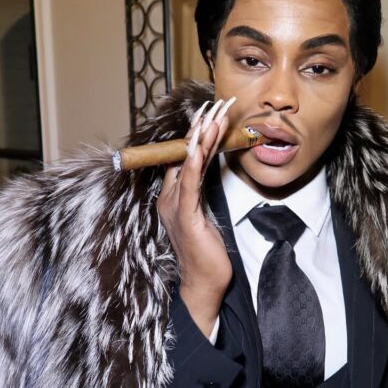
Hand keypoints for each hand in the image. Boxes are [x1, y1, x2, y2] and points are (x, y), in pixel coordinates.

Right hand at [157, 97, 236, 337]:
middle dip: (201, 127)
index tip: (212, 113)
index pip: (184, 157)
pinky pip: (190, 183)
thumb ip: (202, 193)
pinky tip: (201, 145)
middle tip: (217, 104)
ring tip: (216, 116)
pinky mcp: (185, 216)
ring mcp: (175, 206)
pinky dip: (195, 162)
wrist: (204, 283)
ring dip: (202, 137)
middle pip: (184, 153)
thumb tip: (210, 170)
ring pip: (188, 163)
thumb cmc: (208, 253)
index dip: (198, 133)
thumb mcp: (206, 216)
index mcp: (173, 196)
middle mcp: (169, 197)